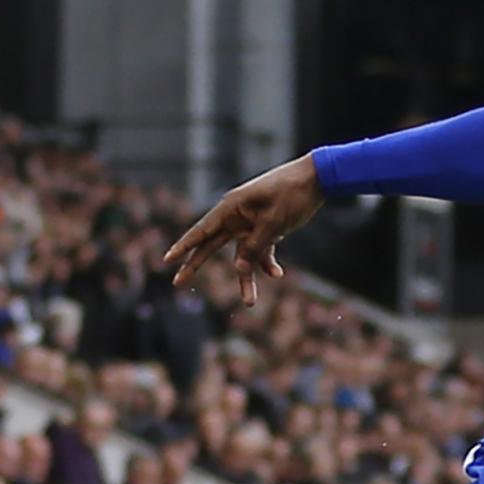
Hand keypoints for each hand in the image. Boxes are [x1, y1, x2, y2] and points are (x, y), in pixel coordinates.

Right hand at [162, 155, 323, 307]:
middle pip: (211, 245)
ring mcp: (250, 224)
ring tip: (250, 303)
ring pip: (241, 256)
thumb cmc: (291, 194)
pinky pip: (261, 252)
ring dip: (247, 277)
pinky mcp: (266, 229)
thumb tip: (239, 269)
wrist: (316, 180)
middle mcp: (236, 216)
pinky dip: (267, 264)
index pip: (201, 230)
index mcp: (231, 208)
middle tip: (178, 283)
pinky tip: (276, 274)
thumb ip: (255, 247)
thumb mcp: (273, 222)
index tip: (167, 259)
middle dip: (195, 265)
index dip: (183, 246)